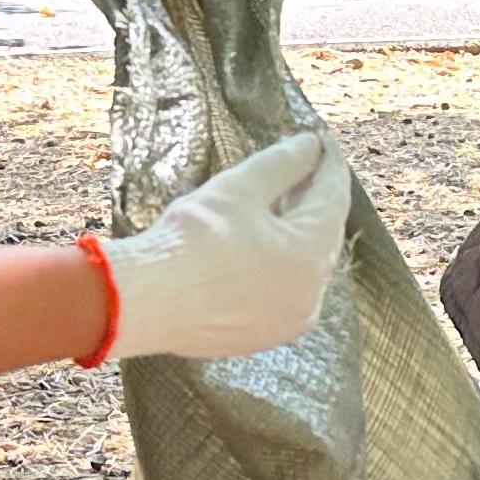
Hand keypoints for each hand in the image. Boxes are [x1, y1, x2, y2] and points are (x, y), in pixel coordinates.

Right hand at [89, 132, 349, 361]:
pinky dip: (280, 264)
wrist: (145, 302)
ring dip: (298, 232)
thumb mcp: (240, 188)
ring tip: (280, 201)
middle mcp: (310, 296)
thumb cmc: (194, 240)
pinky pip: (283, 292)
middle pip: (324, 235)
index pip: (334, 200)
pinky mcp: (261, 336)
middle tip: (302, 166)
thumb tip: (310, 145)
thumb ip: (282, 163)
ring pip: (304, 267)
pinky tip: (260, 244)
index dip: (329, 166)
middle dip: (314, 199)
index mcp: (311, 257)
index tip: (322, 143)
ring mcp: (287, 321)